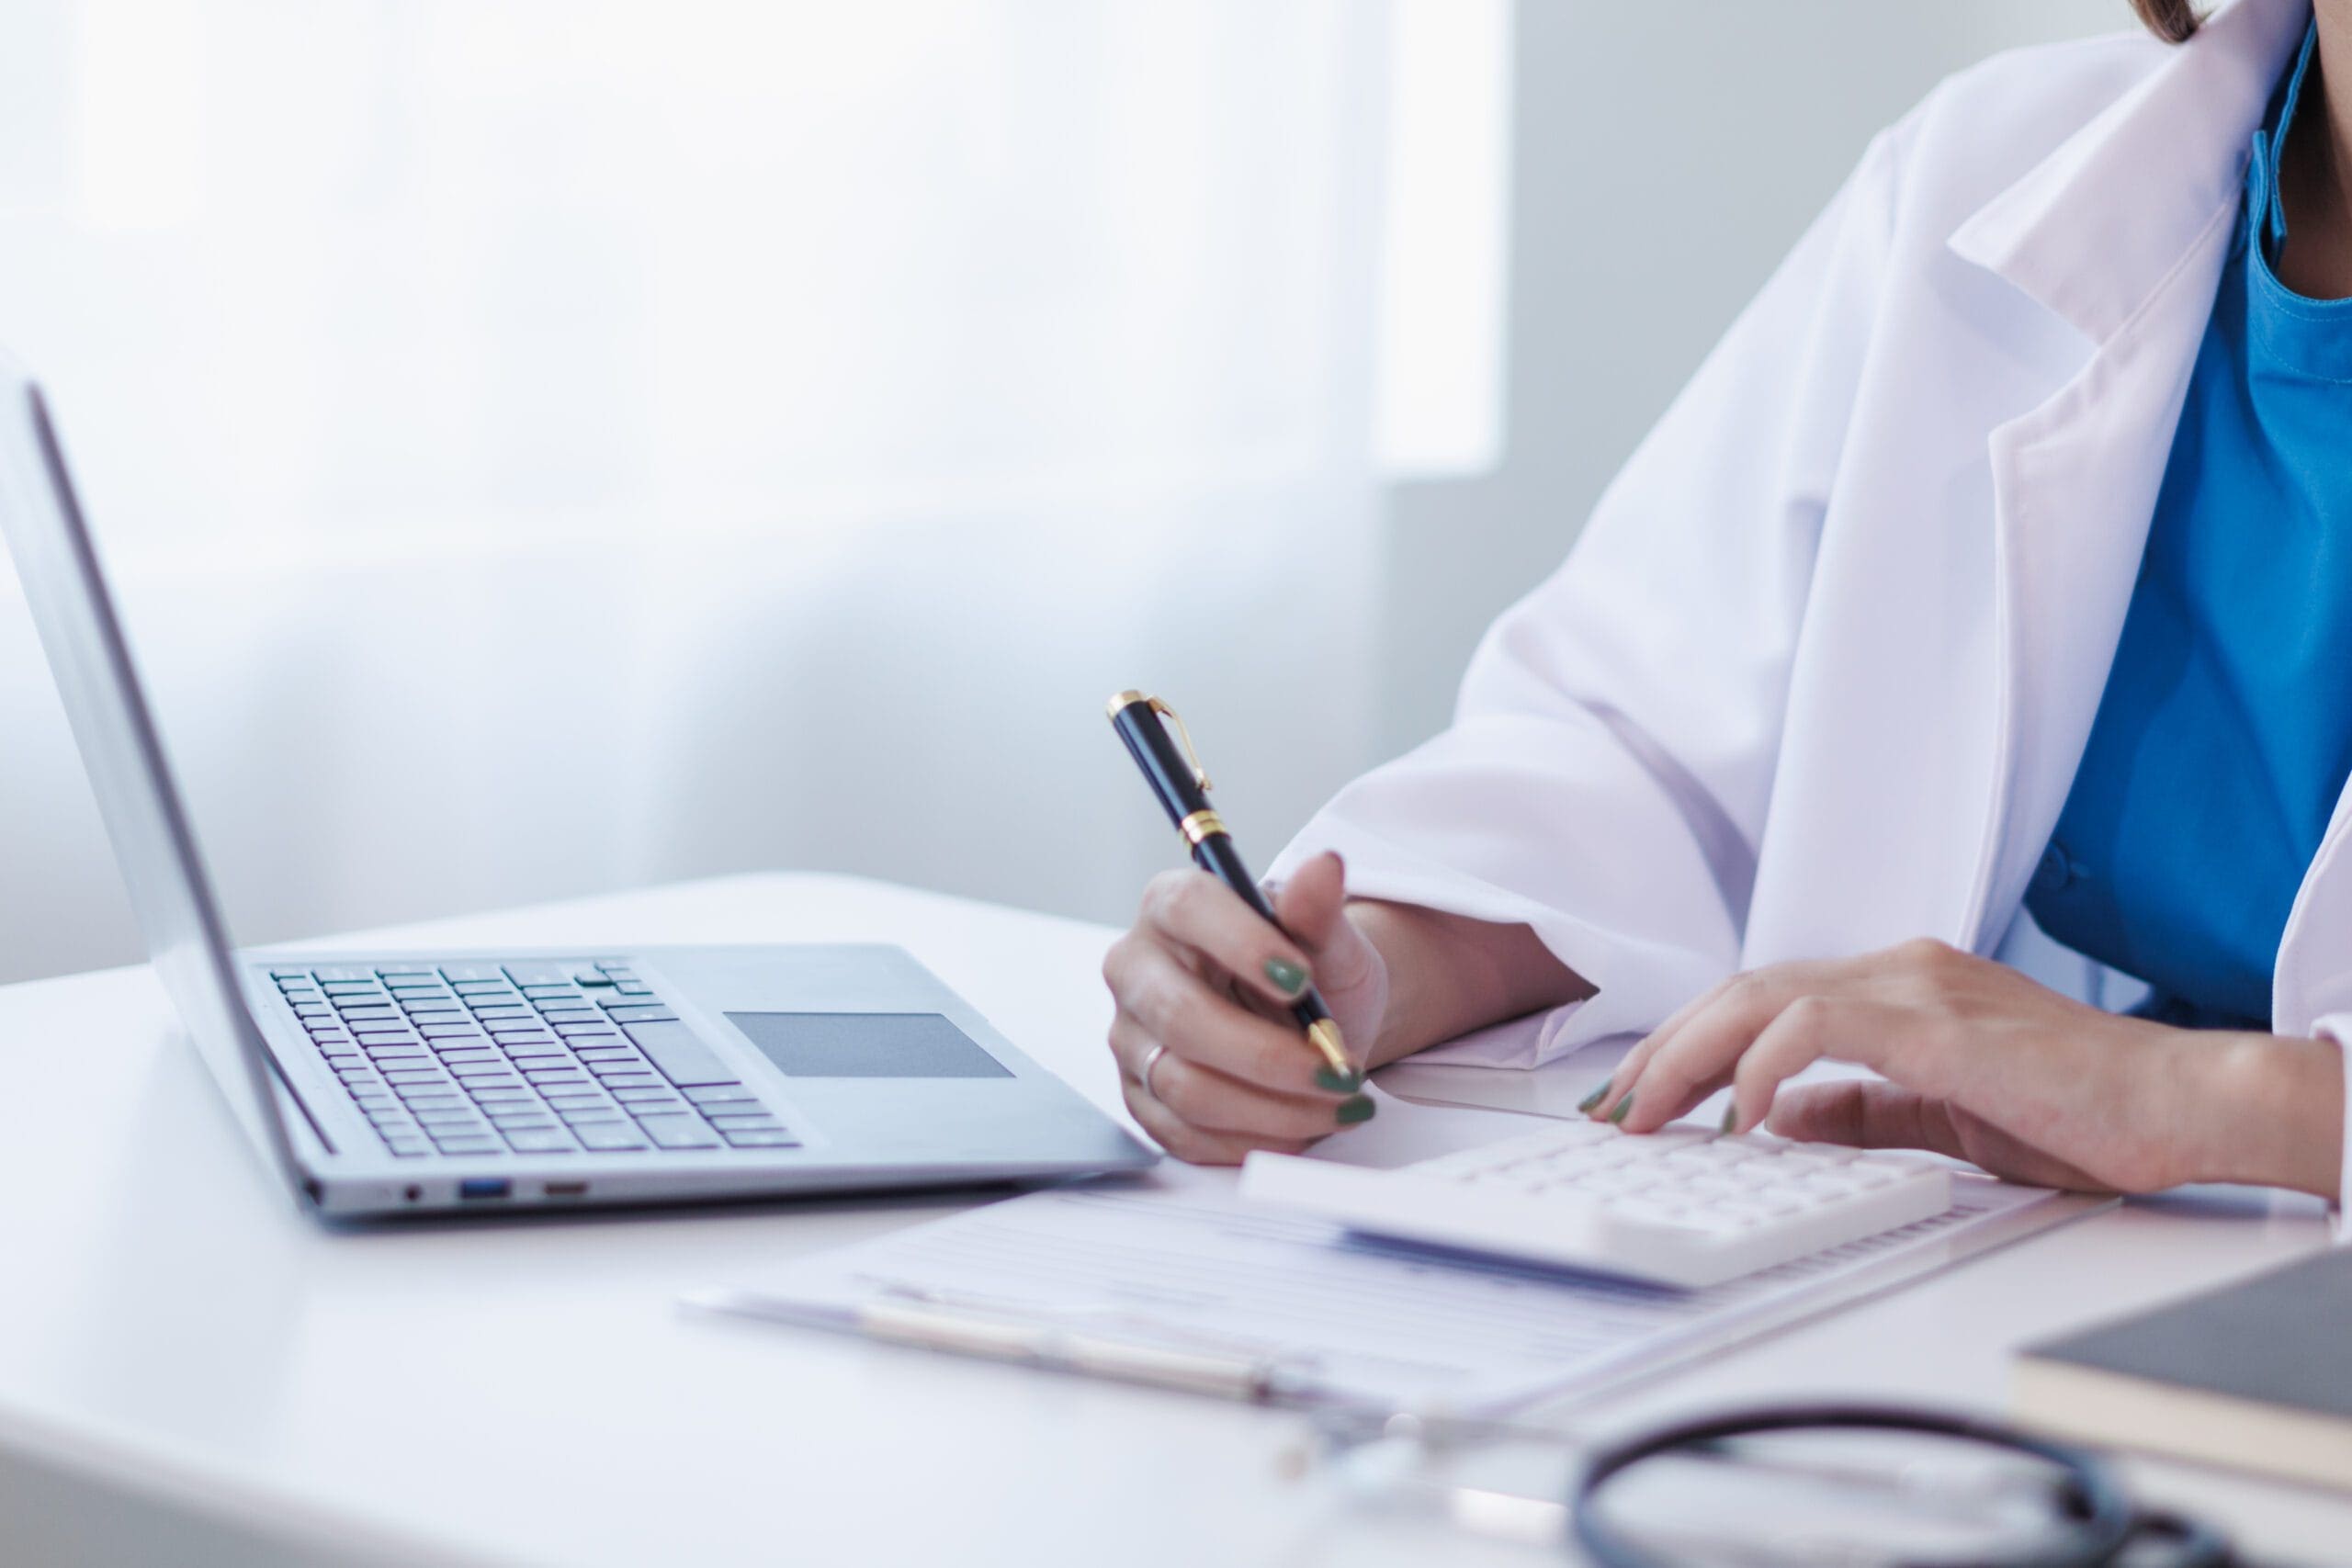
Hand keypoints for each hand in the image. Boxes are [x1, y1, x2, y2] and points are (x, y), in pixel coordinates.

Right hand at [1101, 851, 1386, 1163]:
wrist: (1308, 1024)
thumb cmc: (1308, 972)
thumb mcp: (1326, 938)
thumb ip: (1320, 910)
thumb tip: (1326, 866)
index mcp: (1171, 906)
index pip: (1187, 910)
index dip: (1242, 944)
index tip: (1302, 979)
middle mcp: (1136, 968)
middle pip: (1181, 1018)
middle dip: (1269, 1056)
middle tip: (1337, 1070)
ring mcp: (1131, 1038)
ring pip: (1185, 1086)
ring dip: (1273, 1107)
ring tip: (1335, 1099)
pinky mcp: (1141, 1097)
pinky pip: (1185, 1133)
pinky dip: (1254, 1138)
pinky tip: (1302, 1125)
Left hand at [1590, 938, 2290, 1193]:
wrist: (2177, 1105)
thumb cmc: (2079, 1112)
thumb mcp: (1940, 1117)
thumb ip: (1862, 1111)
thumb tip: (1785, 1122)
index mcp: (1894, 988)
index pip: (1760, 1002)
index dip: (1689, 1045)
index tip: (1638, 1095)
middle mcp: (1894, 971)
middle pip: (1741, 991)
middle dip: (1664, 1049)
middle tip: (1611, 1106)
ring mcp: (1914, 988)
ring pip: (1762, 997)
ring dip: (1689, 1056)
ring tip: (1647, 1112)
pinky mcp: (1937, 1023)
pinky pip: (1819, 1026)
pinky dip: (1763, 1067)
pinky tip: (1738, 1115)